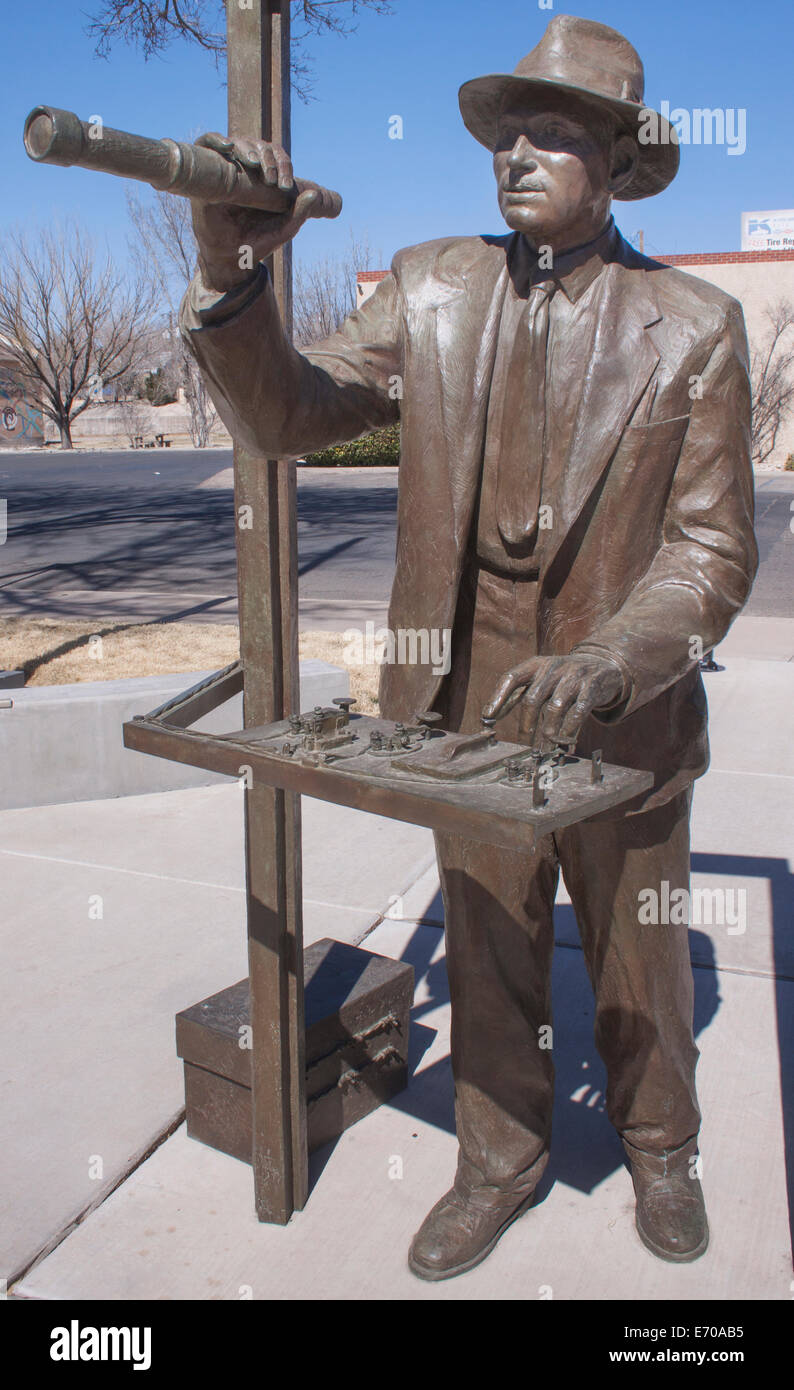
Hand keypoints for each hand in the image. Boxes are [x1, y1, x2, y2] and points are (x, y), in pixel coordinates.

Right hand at [189, 133, 324, 291]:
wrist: (231, 257)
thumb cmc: (257, 241)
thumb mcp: (283, 229)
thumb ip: (299, 214)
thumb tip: (314, 194)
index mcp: (263, 177)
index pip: (274, 155)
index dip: (282, 162)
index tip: (285, 185)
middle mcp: (244, 169)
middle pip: (256, 145)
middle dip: (267, 156)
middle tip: (270, 177)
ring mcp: (224, 169)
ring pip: (236, 143)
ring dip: (246, 148)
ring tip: (253, 164)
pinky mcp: (205, 173)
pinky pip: (205, 144)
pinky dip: (214, 139)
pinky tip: (228, 146)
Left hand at [483, 654, 624, 747]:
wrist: (603, 666)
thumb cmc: (564, 677)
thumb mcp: (540, 678)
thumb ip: (516, 693)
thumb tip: (489, 715)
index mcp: (536, 665)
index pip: (512, 677)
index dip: (498, 697)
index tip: (487, 717)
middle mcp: (553, 668)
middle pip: (533, 699)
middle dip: (526, 725)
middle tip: (524, 744)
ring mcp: (574, 676)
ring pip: (555, 709)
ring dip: (548, 733)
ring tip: (545, 749)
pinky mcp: (591, 688)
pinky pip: (578, 713)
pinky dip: (569, 732)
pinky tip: (565, 745)